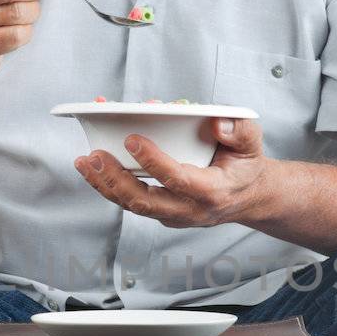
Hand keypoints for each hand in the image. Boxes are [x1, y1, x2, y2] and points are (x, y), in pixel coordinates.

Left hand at [74, 116, 273, 228]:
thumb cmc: (244, 166)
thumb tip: (216, 121)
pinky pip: (131, 203)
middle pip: (144, 201)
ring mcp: (172, 214)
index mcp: (212, 191)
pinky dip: (109, 185)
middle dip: (115, 179)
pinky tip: (93, 168)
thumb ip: (240, 130)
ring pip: (132, 206)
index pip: (177, 179)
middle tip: (94, 156)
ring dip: (104, 184)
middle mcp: (188, 210)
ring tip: (84, 162)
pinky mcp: (160, 212)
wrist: (247, 196)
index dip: (153, 161)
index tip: (132, 139)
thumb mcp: (252, 143)